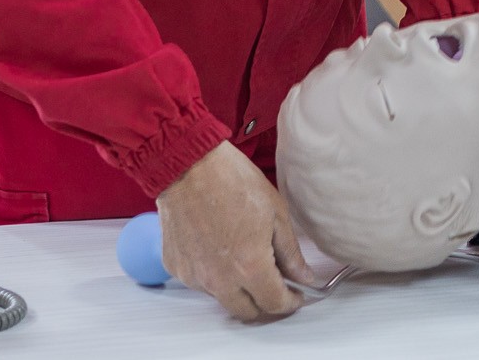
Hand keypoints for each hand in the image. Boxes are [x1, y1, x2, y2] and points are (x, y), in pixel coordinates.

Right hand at [157, 141, 307, 321]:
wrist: (188, 166)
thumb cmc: (232, 181)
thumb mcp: (276, 213)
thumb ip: (290, 253)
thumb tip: (303, 277)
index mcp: (249, 267)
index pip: (274, 304)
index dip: (290, 302)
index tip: (295, 295)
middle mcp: (219, 280)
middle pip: (246, 312)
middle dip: (264, 302)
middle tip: (273, 282)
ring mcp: (194, 276)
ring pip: (221, 298)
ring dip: (237, 288)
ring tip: (242, 255)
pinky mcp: (176, 267)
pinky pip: (199, 282)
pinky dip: (212, 273)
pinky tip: (218, 247)